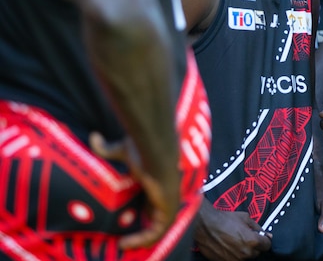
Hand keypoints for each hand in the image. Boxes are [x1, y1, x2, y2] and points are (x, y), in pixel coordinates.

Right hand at [90, 132, 178, 250]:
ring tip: (122, 245)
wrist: (157, 150)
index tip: (122, 221)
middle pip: (154, 215)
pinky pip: (157, 232)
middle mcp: (165, 193)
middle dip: (140, 228)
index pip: (150, 200)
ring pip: (157, 227)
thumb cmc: (142, 148)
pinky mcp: (169, 211)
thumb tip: (94, 136)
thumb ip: (107, 148)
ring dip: (140, 238)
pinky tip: (124, 243)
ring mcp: (169, 202)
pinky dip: (143, 240)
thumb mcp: (122, 149)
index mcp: (156, 180)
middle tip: (120, 238)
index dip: (138, 210)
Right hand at [194, 200, 271, 260]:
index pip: (267, 245)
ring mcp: (235, 259)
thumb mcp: (245, 218)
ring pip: (245, 257)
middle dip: (253, 245)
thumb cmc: (224, 220)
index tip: (260, 237)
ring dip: (243, 250)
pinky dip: (233, 254)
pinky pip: (235, 259)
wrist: (205, 226)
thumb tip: (266, 234)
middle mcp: (245, 253)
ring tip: (234, 240)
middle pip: (256, 252)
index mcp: (253, 241)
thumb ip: (257, 227)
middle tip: (244, 236)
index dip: (264, 240)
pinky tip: (228, 245)